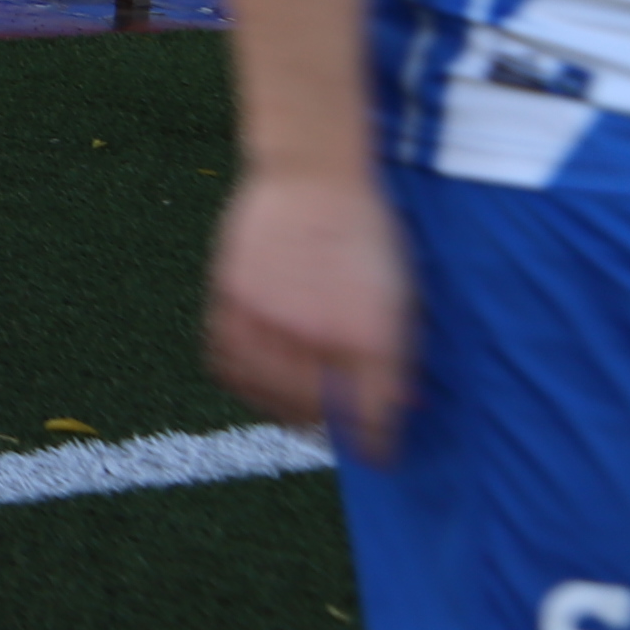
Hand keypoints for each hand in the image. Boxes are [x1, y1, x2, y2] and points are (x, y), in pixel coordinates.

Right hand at [205, 170, 412, 457]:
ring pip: (266, 391)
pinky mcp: (231, 296)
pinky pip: (227, 359)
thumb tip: (399, 406)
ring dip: (281, 407)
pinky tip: (256, 377)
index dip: (378, 444)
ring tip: (293, 404)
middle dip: (326, 425)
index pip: (373, 417)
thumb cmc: (370, 233)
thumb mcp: (403, 296)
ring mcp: (269, 314)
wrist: (315, 173)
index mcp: (371, 335)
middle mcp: (318, 332)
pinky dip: (241, 378)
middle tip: (331, 424)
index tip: (380, 456)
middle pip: (314, 411)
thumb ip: (397, 356)